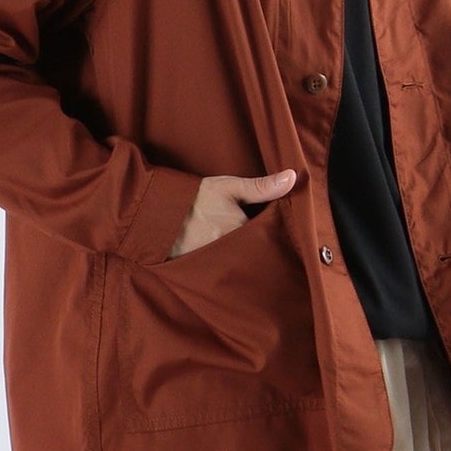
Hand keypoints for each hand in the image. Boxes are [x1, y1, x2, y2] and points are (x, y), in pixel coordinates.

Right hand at [167, 168, 296, 259]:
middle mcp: (232, 250)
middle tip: (261, 243)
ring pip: (241, 264)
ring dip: (245, 260)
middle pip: (256, 254)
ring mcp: (217, 263)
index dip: (272, 233)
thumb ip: (261, 186)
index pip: (268, 237)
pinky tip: (231, 265)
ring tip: (246, 255)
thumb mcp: (229, 186)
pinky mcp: (204, 272)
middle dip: (259, 250)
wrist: (157, 213)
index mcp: (242, 230)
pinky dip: (228, 270)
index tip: (274, 229)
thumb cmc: (195, 197)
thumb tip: (293, 177)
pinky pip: (224, 273)